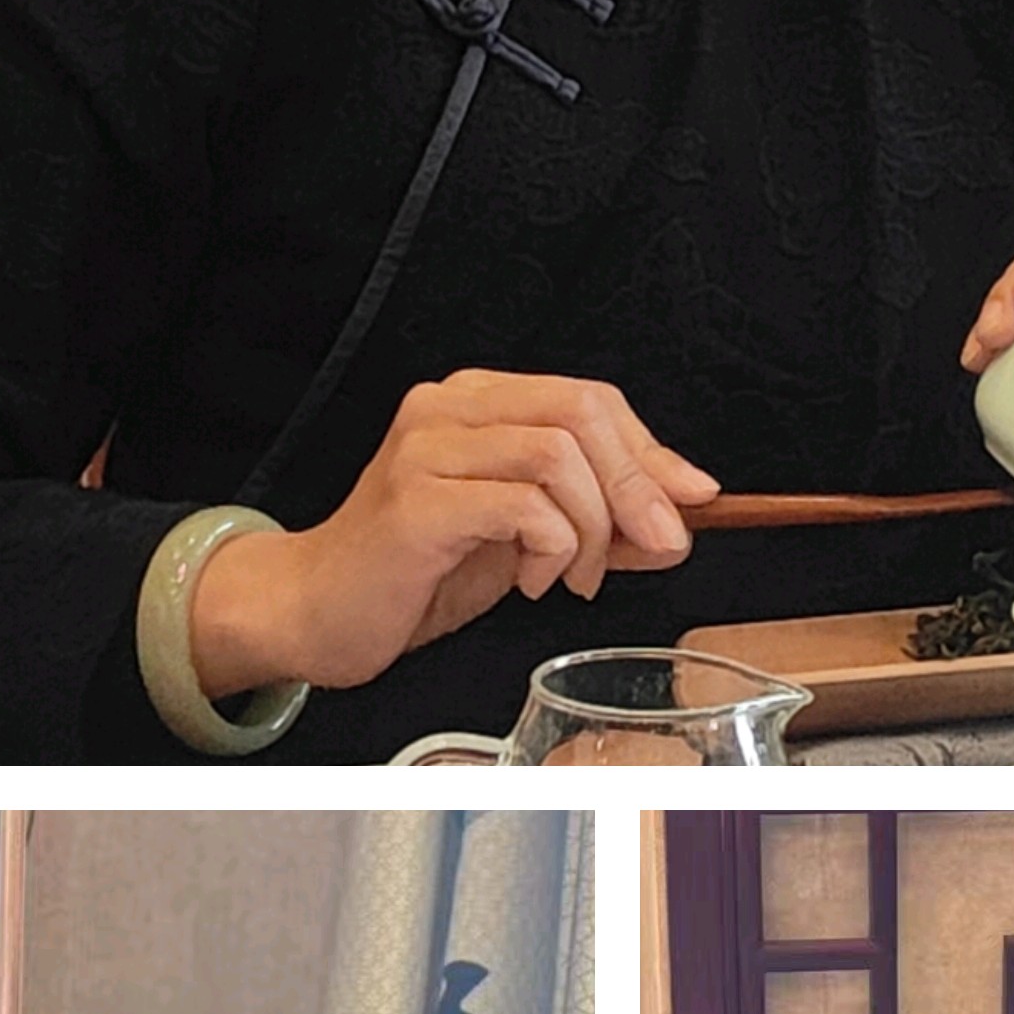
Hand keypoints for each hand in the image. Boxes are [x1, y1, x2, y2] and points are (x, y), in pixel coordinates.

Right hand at [190, 373, 720, 696]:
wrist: (319, 613)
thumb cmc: (416, 573)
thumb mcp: (526, 543)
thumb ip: (599, 525)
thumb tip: (678, 522)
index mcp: (476, 402)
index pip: (590, 400)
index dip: (652, 451)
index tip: (694, 501)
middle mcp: (448, 409)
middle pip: (581, 413)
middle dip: (639, 485)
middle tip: (657, 545)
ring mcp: (427, 449)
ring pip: (558, 455)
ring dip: (591, 528)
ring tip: (573, 577)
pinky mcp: (416, 501)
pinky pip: (521, 506)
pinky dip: (550, 548)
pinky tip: (530, 581)